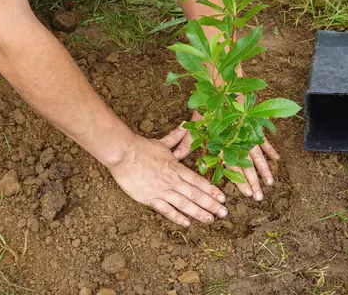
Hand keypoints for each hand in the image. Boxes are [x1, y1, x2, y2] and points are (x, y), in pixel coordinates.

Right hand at [106, 126, 227, 226]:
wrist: (123, 154)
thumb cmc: (141, 147)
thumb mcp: (162, 143)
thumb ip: (175, 137)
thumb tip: (185, 125)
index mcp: (177, 167)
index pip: (198, 181)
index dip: (212, 190)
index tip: (223, 198)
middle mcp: (172, 180)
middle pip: (196, 194)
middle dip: (211, 204)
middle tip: (224, 213)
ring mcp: (162, 190)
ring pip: (184, 204)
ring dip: (198, 212)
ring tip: (210, 220)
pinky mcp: (150, 198)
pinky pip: (166, 210)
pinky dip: (177, 217)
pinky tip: (187, 224)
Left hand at [171, 111, 280, 201]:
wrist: (224, 86)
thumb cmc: (207, 105)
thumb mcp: (194, 124)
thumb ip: (187, 141)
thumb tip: (177, 155)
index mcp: (224, 143)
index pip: (233, 167)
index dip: (240, 181)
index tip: (246, 194)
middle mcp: (238, 141)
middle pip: (248, 165)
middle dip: (254, 182)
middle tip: (259, 198)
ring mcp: (249, 133)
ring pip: (258, 156)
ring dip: (264, 170)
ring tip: (270, 183)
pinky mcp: (256, 125)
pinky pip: (265, 140)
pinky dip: (270, 149)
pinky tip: (276, 159)